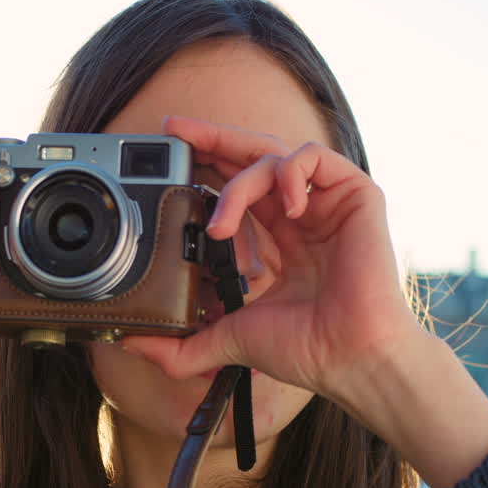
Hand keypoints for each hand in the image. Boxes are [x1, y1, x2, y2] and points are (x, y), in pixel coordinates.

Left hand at [121, 116, 424, 403]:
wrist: (349, 357)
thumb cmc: (306, 349)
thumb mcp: (229, 340)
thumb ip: (182, 345)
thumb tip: (132, 346)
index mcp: (281, 239)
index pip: (239, 186)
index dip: (207, 165)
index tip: (172, 153)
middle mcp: (303, 215)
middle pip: (252, 156)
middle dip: (211, 138)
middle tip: (175, 130)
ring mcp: (329, 203)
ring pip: (273, 157)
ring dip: (238, 183)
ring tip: (220, 226)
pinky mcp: (355, 195)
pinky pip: (313, 158)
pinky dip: (289, 175)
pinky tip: (283, 209)